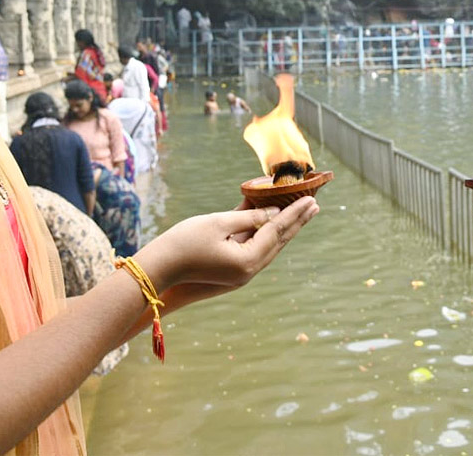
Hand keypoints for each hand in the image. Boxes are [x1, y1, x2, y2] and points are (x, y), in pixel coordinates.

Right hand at [148, 197, 317, 290]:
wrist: (157, 269)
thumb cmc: (184, 242)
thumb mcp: (218, 223)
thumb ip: (249, 217)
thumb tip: (274, 213)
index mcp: (247, 261)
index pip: (277, 230)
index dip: (295, 212)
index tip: (312, 199)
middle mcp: (248, 271)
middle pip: (279, 240)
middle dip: (296, 221)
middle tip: (315, 204)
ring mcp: (240, 273)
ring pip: (269, 245)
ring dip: (285, 227)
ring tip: (301, 212)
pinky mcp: (231, 270)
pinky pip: (254, 247)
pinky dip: (265, 232)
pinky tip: (272, 220)